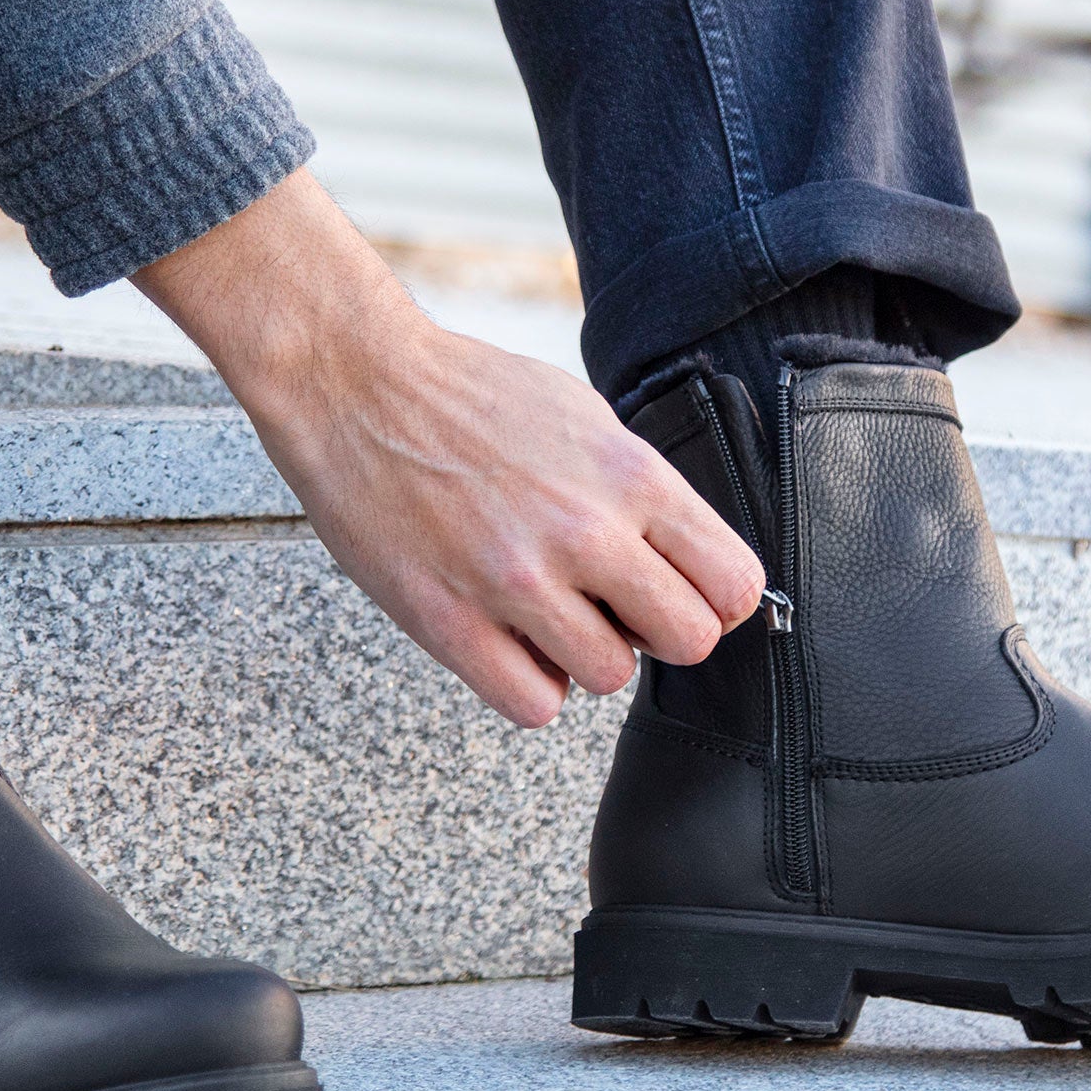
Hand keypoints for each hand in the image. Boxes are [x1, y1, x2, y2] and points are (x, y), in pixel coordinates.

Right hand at [134, 173, 766, 727]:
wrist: (357, 386)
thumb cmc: (471, 398)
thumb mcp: (585, 418)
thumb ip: (642, 491)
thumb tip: (690, 562)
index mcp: (628, 475)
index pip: (733, 583)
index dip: (714, 600)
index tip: (680, 593)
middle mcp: (583, 531)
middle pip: (688, 640)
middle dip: (658, 631)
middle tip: (615, 607)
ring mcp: (515, 580)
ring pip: (610, 677)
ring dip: (586, 655)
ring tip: (546, 611)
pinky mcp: (449, 620)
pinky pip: (533, 704)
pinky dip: (528, 682)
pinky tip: (505, 638)